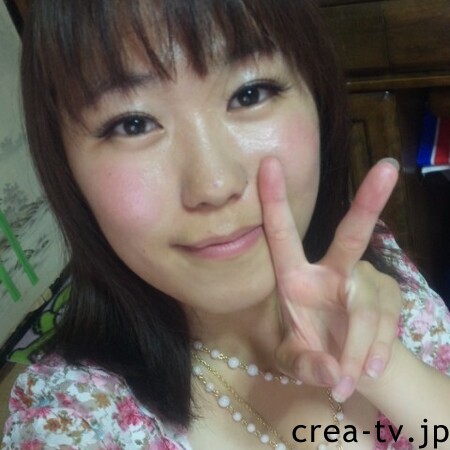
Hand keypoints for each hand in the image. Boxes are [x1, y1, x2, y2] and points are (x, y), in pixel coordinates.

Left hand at [258, 156, 402, 401]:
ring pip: (367, 308)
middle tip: (388, 168)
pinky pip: (387, 323)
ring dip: (359, 348)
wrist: (352, 365)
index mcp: (295, 277)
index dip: (275, 201)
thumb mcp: (295, 362)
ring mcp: (364, 280)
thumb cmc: (312, 353)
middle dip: (368, 202)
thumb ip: (306, 366)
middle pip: (352, 235)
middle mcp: (332, 270)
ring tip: (352, 380)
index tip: (269, 163)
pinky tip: (370, 370)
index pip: (282, 236)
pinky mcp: (390, 294)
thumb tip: (334, 372)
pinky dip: (378, 351)